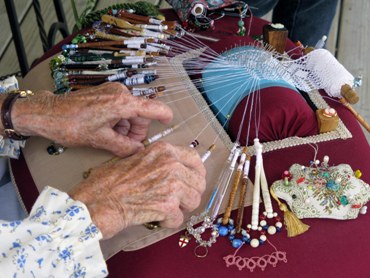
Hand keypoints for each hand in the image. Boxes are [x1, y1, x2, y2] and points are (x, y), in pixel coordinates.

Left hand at [11, 82, 172, 156]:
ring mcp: (111, 91)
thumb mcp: (101, 141)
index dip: (164, 116)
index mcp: (122, 103)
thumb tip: (139, 151)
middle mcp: (120, 93)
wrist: (47, 113)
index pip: (153, 107)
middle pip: (141, 112)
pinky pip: (120, 107)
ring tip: (114, 140)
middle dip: (138, 130)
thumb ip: (125, 147)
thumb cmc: (71, 126)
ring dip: (127, 127)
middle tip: (129, 145)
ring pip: (130, 111)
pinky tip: (109, 131)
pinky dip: (119, 120)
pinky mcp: (104, 93)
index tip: (169, 123)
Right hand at [69, 142, 205, 238]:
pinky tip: (155, 218)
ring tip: (165, 209)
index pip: (194, 158)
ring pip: (194, 200)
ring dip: (181, 208)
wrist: (96, 202)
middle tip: (178, 200)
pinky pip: (179, 219)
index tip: (192, 180)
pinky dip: (168, 222)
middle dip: (190, 193)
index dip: (196, 172)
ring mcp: (171, 184)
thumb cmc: (108, 182)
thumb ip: (158, 160)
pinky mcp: (168, 205)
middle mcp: (171, 164)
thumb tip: (175, 169)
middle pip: (199, 181)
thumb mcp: (136, 158)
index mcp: (164, 150)